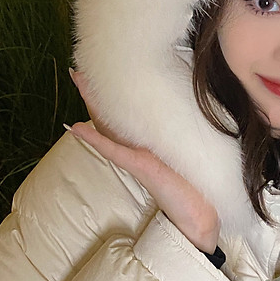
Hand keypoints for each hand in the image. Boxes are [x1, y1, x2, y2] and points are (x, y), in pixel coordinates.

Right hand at [66, 69, 220, 253]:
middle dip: (95, 91)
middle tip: (78, 68)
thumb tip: (190, 110)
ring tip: (79, 82)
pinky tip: (77, 128)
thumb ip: (183, 134)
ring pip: (108, 125)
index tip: (99, 70)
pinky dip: (95, 139)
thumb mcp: (188, 151)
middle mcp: (137, 146)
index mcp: (146, 141)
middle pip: (111, 115)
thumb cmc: (196, 182)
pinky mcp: (141, 165)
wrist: (201, 212)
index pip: (124, 113)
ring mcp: (135, 156)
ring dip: (92, 104)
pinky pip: (114, 150)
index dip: (111, 93)